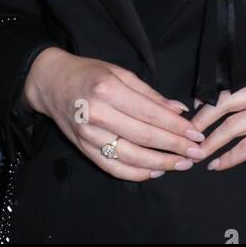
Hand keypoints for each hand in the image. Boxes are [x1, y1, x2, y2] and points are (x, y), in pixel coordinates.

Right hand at [23, 48, 207, 181]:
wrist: (49, 82)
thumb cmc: (87, 73)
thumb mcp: (119, 73)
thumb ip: (149, 94)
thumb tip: (179, 110)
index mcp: (108, 89)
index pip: (150, 113)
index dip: (176, 126)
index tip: (196, 134)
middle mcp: (97, 113)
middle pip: (144, 136)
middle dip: (174, 146)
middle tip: (196, 153)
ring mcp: (88, 134)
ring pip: (131, 157)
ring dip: (160, 163)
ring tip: (181, 164)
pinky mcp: (83, 148)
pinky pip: (113, 167)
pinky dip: (136, 174)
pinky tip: (154, 172)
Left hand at [190, 83, 245, 184]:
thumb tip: (227, 108)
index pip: (232, 90)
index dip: (208, 103)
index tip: (192, 117)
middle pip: (227, 103)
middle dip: (203, 120)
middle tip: (189, 136)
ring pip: (234, 125)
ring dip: (213, 141)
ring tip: (198, 154)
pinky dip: (230, 156)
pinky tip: (219, 165)